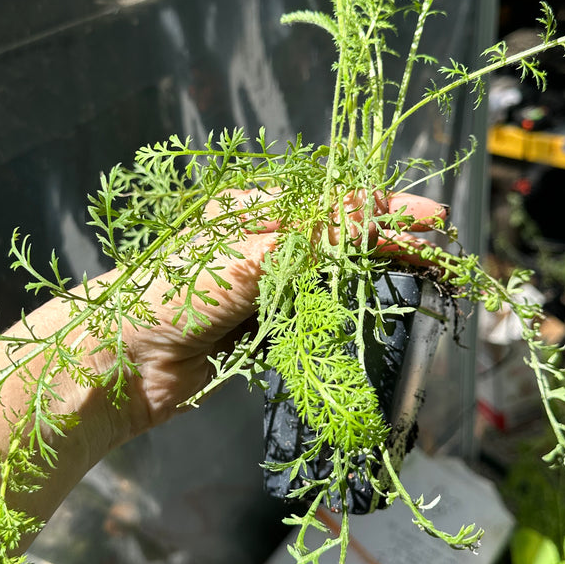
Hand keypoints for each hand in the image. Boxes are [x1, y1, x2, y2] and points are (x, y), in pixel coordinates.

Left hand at [111, 189, 446, 435]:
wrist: (123, 360)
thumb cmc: (175, 293)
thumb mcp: (250, 256)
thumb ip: (313, 238)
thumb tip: (370, 210)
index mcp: (257, 212)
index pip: (336, 203)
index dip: (387, 210)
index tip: (434, 221)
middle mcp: (264, 244)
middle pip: (341, 239)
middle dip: (390, 245)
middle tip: (441, 257)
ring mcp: (263, 288)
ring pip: (332, 279)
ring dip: (373, 281)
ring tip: (423, 282)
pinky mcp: (260, 330)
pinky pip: (313, 318)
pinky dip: (343, 318)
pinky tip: (373, 318)